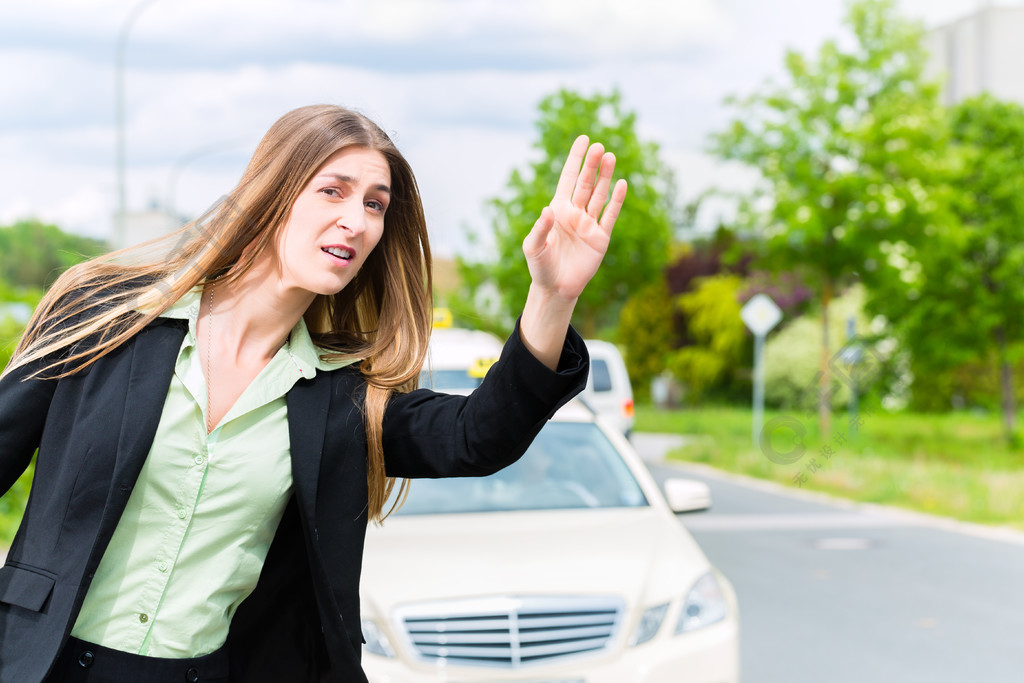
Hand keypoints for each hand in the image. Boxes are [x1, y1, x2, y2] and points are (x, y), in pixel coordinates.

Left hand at [522, 135, 627, 302]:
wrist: (556, 288)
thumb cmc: (541, 267)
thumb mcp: (533, 247)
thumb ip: (540, 228)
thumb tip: (548, 210)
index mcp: (558, 210)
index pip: (568, 179)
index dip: (575, 159)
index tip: (583, 139)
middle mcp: (575, 213)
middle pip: (586, 183)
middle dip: (591, 165)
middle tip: (599, 147)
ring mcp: (589, 224)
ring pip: (599, 195)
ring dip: (604, 177)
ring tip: (610, 157)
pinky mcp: (601, 238)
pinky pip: (610, 215)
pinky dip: (616, 200)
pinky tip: (621, 184)